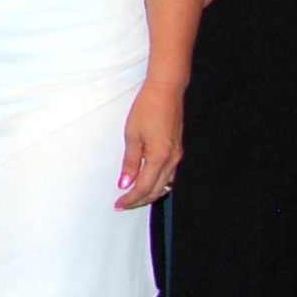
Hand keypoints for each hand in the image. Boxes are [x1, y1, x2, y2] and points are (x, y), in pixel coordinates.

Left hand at [118, 87, 184, 210]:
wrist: (166, 91)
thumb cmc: (147, 108)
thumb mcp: (132, 135)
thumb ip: (130, 162)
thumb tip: (125, 183)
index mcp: (160, 157)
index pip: (144, 187)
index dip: (130, 199)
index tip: (118, 204)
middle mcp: (172, 160)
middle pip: (156, 190)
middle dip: (139, 200)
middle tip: (123, 204)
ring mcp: (177, 155)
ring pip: (164, 184)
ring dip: (149, 193)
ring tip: (133, 197)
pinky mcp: (177, 150)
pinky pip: (169, 175)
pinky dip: (157, 183)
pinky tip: (147, 183)